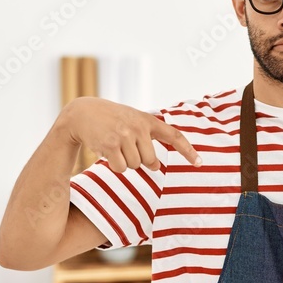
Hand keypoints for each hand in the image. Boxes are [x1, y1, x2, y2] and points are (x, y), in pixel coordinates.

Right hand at [59, 97, 201, 172]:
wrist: (82, 113)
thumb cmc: (111, 120)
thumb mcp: (133, 123)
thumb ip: (148, 141)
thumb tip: (156, 167)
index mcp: (148, 120)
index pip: (174, 136)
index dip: (188, 151)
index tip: (200, 163)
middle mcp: (139, 126)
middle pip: (150, 161)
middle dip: (139, 161)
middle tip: (125, 147)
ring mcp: (125, 135)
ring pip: (135, 166)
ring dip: (124, 162)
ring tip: (114, 145)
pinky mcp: (111, 144)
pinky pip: (121, 168)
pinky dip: (114, 166)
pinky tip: (106, 151)